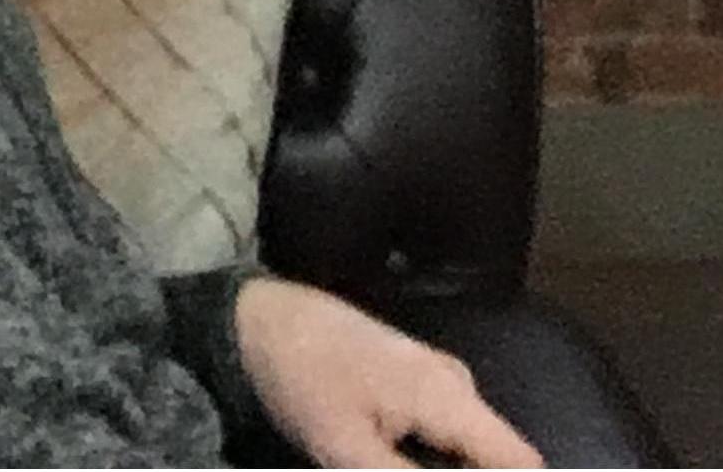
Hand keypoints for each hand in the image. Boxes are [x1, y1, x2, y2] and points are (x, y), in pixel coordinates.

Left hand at [234, 276, 543, 467]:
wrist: (253, 318)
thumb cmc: (299, 378)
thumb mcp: (349, 450)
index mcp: (449, 395)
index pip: (522, 463)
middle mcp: (454, 382)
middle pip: (496, 459)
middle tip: (392, 466)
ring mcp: (433, 376)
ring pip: (468, 450)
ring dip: (443, 470)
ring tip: (381, 461)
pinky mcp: (411, 379)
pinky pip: (444, 434)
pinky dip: (429, 459)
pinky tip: (393, 462)